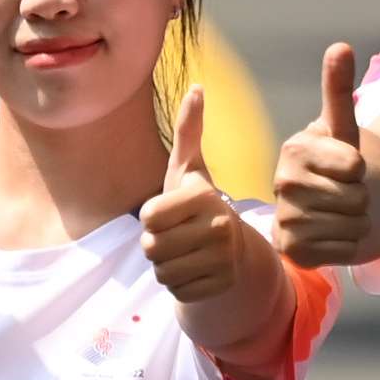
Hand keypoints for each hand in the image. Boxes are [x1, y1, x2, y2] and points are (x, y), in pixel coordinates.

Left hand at [140, 87, 246, 304]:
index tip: (169, 212)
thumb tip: (196, 87)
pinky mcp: (222, 286)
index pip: (146, 217)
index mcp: (205, 196)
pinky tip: (196, 272)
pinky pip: (177, 292)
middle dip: (156, 245)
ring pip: (162, 272)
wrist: (232, 250)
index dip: (150, 217)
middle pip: (151, 247)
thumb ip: (189, 131)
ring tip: (186, 254)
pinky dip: (180, 286)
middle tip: (178, 237)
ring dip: (166, 267)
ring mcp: (224, 259)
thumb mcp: (188, 170)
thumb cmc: (198, 206)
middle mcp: (220, 226)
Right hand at [271, 43, 368, 267]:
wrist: (330, 204)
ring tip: (339, 213)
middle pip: (355, 198)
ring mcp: (285, 219)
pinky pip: (341, 250)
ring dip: (357, 222)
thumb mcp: (342, 127)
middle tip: (344, 192)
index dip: (361, 168)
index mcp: (294, 149)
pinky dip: (347, 245)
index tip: (346, 166)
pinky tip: (332, 235)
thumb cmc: (338, 162)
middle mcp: (282, 184)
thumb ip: (338, 88)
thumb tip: (340, 46)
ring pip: (351, 226)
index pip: (354, 165)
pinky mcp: (291, 249)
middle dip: (361, 197)